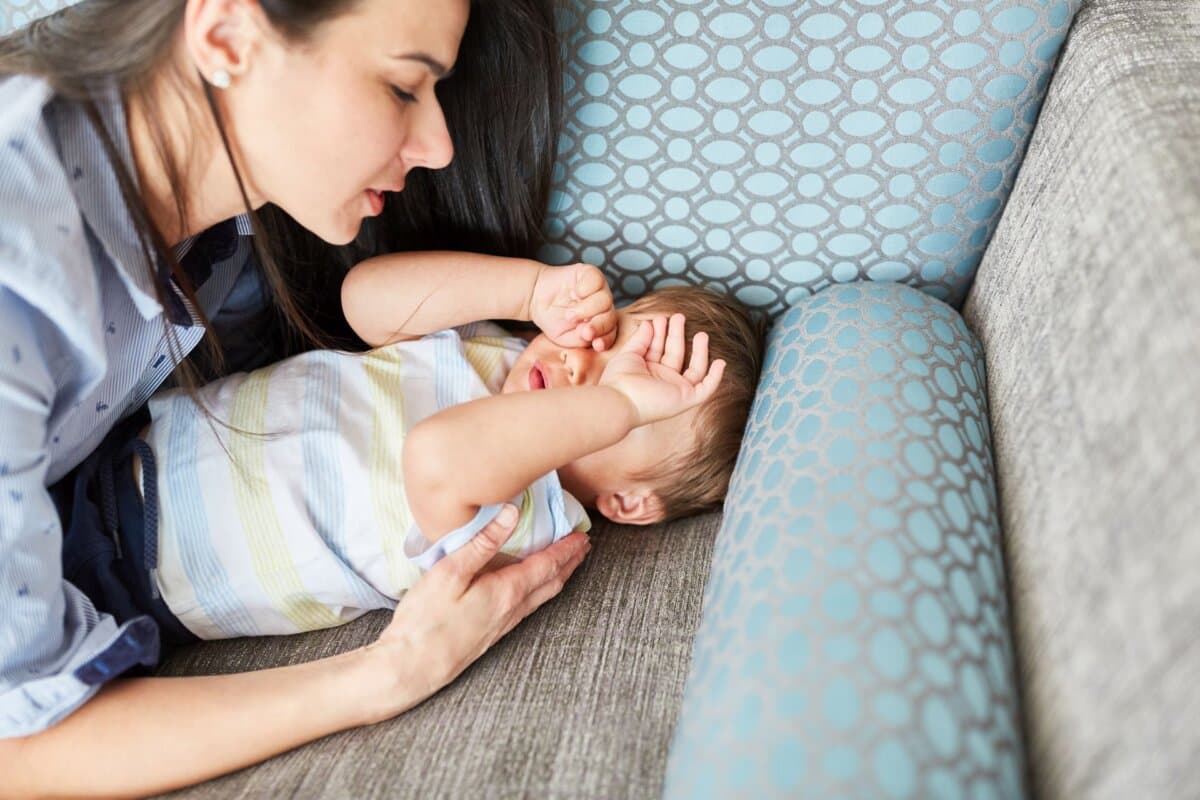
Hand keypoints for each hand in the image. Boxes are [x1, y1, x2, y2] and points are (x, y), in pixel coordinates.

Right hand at [368, 505, 590, 713]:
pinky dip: (540, 590)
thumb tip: (512, 512)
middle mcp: (511, 610)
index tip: (582, 535)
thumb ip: (482, 542)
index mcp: (506, 592)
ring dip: (558, 577)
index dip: (566, 549)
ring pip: (541, 597)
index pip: (547, 565)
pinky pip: (527, 607)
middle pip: (551, 582)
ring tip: (566, 563)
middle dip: (569, 563)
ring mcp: (502, 625)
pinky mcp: (491, 634)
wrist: (410, 669)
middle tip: (584, 546)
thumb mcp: (450, 572)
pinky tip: (531, 588)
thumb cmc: (425, 620)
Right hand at [529, 263, 617, 351]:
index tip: (596, 345)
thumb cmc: (553, 320)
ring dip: (588, 310)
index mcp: (601, 323)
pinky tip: (575, 294)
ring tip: (570, 315)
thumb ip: (580, 339)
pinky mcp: (590, 274)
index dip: (606, 340)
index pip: (610, 333)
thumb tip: (589, 336)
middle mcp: (604, 306)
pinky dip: (585, 290)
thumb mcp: (565, 337)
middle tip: (584, 332)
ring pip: (605, 300)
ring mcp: (599, 289)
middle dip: (598, 327)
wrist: (537, 298)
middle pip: (611, 317)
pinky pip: (596, 281)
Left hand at [600, 313, 725, 425]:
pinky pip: (705, 389)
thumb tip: (649, 323)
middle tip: (679, 316)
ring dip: (699, 351)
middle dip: (678, 335)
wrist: (619, 400)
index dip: (661, 333)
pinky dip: (715, 378)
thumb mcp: (629, 354)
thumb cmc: (618, 381)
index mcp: (647, 371)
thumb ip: (641, 339)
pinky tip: (720, 362)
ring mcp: (675, 390)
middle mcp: (662, 380)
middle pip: (677, 354)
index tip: (660, 319)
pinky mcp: (685, 399)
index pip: (660, 348)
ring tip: (702, 333)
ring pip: (694, 369)